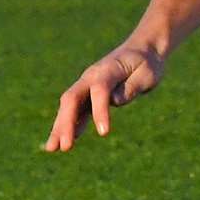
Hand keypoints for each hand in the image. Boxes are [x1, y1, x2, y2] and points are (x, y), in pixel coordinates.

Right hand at [44, 43, 164, 151]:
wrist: (143, 50)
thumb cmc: (147, 63)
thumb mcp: (147, 74)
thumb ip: (132, 87)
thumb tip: (114, 101)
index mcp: (108, 69)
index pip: (99, 90)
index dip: (100, 111)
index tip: (105, 133)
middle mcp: (92, 76)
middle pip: (72, 98)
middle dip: (66, 123)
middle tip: (65, 147)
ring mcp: (87, 85)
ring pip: (69, 106)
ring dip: (60, 127)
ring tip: (52, 148)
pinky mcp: (89, 94)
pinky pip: (77, 110)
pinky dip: (71, 125)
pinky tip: (67, 142)